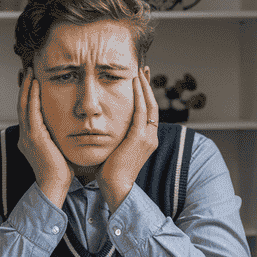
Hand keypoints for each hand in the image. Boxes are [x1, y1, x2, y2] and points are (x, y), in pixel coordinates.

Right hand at [17, 68, 73, 207]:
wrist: (54, 185)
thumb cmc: (61, 172)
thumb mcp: (59, 150)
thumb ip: (60, 138)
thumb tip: (72, 130)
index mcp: (29, 140)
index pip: (27, 112)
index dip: (28, 96)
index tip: (32, 82)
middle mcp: (25, 136)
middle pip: (21, 105)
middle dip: (24, 87)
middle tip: (27, 70)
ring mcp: (27, 136)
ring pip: (23, 105)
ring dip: (27, 87)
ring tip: (30, 72)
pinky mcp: (33, 137)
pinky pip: (31, 111)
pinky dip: (31, 97)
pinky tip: (35, 85)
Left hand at [97, 71, 158, 213]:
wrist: (115, 186)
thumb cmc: (110, 171)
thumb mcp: (115, 149)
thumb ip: (115, 136)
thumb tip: (102, 126)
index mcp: (146, 139)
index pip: (149, 112)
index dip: (145, 94)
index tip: (140, 80)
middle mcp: (151, 137)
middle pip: (153, 104)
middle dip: (148, 86)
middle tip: (144, 69)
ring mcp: (147, 137)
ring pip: (149, 105)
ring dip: (144, 87)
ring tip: (139, 71)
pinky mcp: (139, 138)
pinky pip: (142, 112)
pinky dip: (140, 96)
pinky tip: (135, 84)